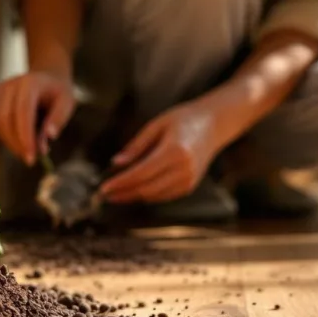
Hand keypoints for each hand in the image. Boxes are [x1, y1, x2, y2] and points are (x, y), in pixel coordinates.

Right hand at [0, 70, 75, 165]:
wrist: (48, 77)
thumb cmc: (58, 92)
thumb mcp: (67, 103)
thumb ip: (58, 119)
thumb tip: (49, 137)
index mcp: (30, 83)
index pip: (23, 112)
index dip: (25, 137)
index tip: (31, 158)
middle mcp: (11, 85)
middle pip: (6, 119)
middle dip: (16, 143)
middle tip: (30, 160)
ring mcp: (1, 91)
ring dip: (11, 143)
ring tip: (28, 153)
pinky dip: (8, 137)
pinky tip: (21, 144)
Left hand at [98, 102, 219, 203]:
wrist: (213, 125)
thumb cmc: (182, 120)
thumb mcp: (155, 125)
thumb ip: (136, 146)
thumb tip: (115, 164)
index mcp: (175, 151)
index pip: (141, 173)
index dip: (120, 183)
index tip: (103, 188)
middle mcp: (184, 169)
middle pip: (146, 189)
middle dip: (123, 194)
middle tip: (104, 195)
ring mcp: (189, 180)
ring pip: (154, 196)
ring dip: (133, 197)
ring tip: (114, 194)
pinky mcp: (190, 186)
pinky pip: (163, 196)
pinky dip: (146, 195)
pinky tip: (133, 191)